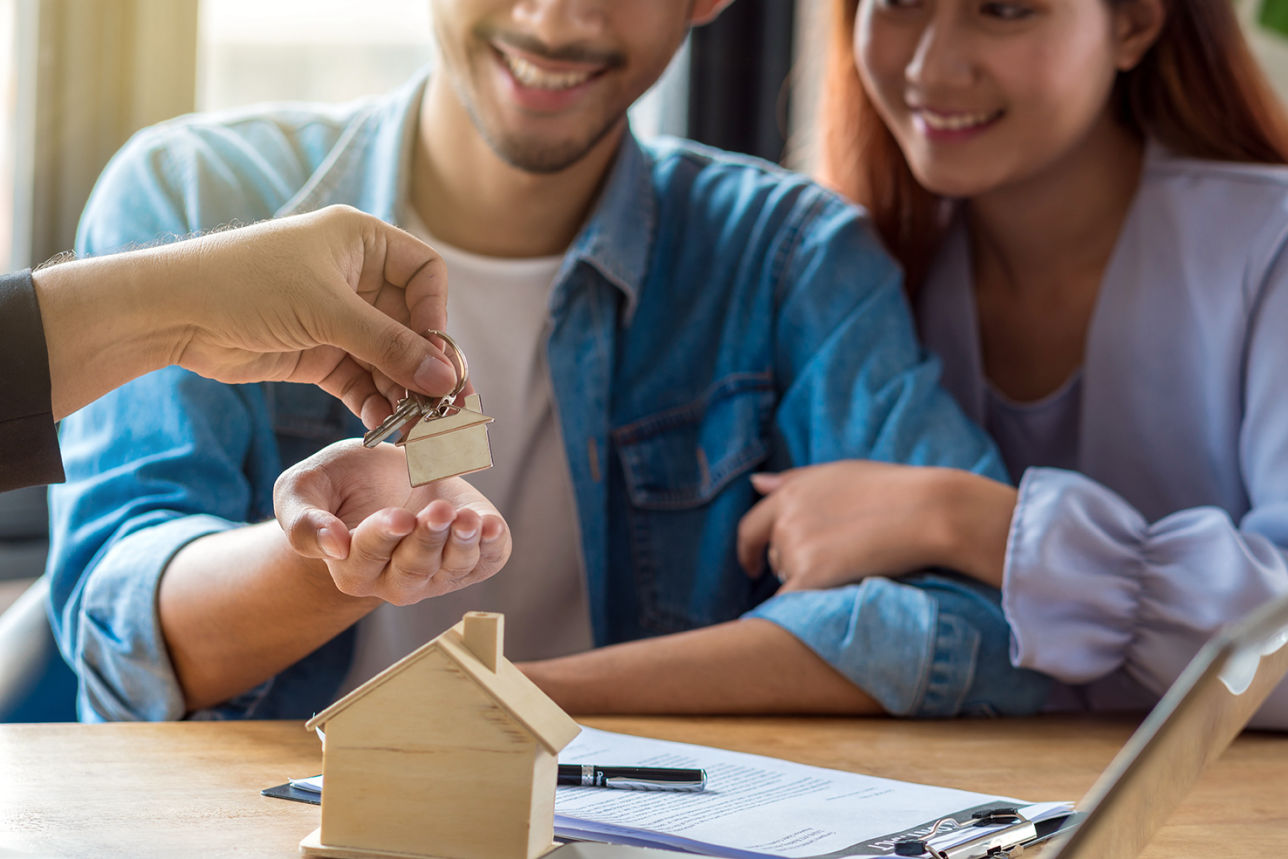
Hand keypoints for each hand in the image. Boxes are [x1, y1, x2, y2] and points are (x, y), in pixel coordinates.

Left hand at [168, 205, 456, 426]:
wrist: (173, 312)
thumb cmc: (246, 284)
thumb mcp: (327, 311)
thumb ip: (389, 345)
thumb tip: (444, 377)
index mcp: (361, 243)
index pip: (424, 273)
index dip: (435, 311)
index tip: (433, 350)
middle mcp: (355, 278)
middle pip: (411, 324)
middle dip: (426, 365)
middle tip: (447, 406)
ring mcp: (337, 319)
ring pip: (388, 358)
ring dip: (404, 392)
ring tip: (418, 427)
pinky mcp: (319, 354)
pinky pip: (361, 380)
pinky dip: (375, 402)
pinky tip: (385, 427)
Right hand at [273, 439, 511, 605]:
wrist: (385, 472)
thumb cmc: (339, 482)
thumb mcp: (303, 488)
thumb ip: (303, 520)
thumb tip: (332, 546)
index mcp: (352, 567)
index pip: (366, 559)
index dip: (384, 538)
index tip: (399, 516)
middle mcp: (395, 580)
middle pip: (412, 571)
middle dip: (427, 540)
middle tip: (438, 511)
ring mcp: (437, 573)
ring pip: (451, 570)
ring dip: (462, 545)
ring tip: (468, 518)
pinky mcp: (472, 558)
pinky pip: (486, 562)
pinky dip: (493, 545)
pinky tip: (491, 525)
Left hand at [736, 462, 1015, 590]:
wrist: (927, 511)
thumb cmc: (892, 489)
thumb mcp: (839, 473)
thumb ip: (794, 480)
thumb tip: (754, 483)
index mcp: (790, 493)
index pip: (751, 528)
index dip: (748, 550)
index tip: (752, 566)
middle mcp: (785, 519)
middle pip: (776, 557)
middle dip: (796, 564)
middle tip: (840, 562)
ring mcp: (795, 548)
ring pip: (790, 579)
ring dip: (810, 581)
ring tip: (853, 568)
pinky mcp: (810, 576)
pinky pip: (790, 605)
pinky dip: (801, 610)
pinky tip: (824, 606)